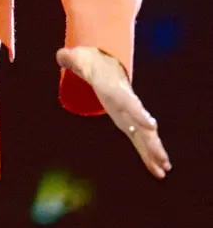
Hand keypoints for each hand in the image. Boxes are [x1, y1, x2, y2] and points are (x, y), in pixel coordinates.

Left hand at [56, 46, 171, 178]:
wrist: (104, 64)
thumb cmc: (90, 62)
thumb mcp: (79, 59)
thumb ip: (71, 59)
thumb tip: (61, 57)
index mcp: (117, 89)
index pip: (129, 103)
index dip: (139, 114)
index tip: (152, 126)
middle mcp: (127, 103)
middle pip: (142, 125)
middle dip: (152, 142)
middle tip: (164, 160)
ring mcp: (129, 114)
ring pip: (144, 135)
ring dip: (154, 152)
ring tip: (165, 170)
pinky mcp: (127, 122)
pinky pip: (139, 140)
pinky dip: (148, 155)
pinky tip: (157, 170)